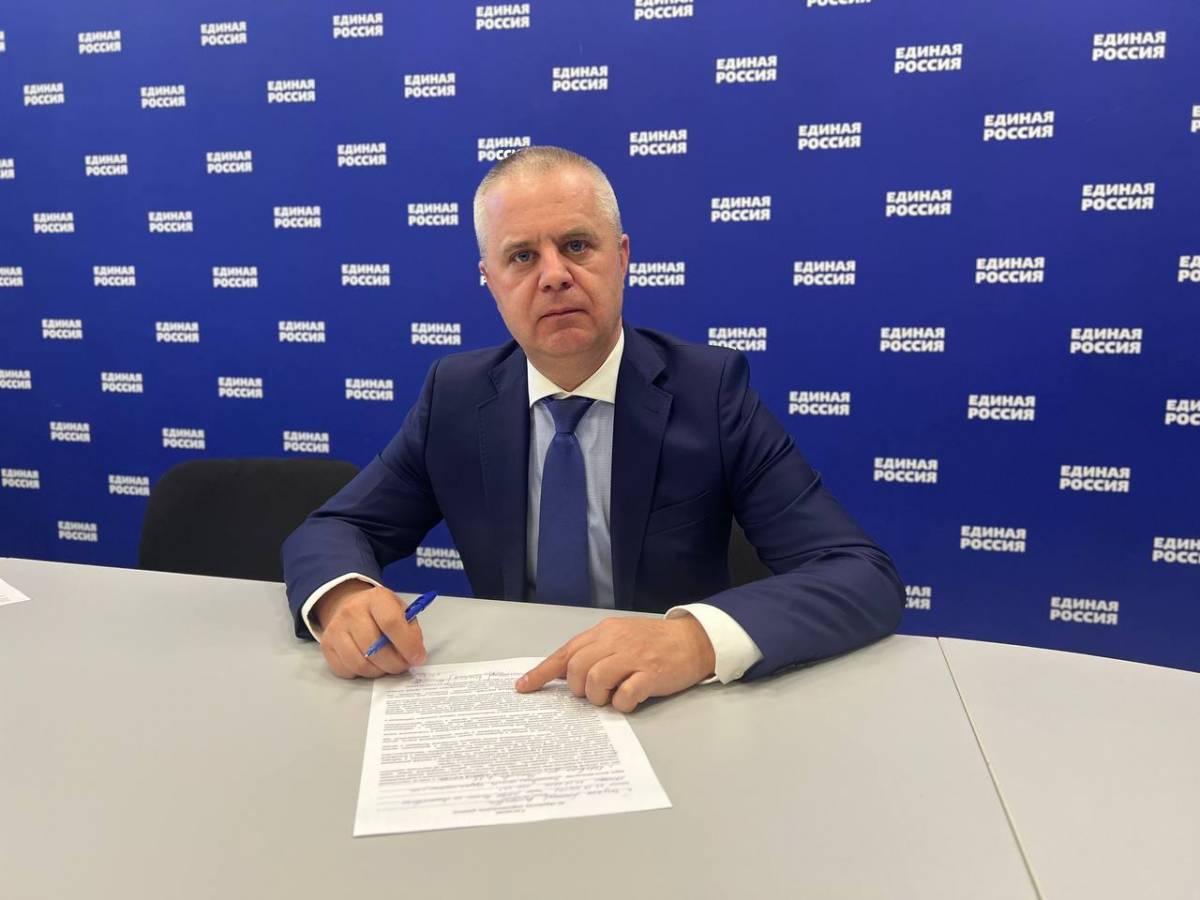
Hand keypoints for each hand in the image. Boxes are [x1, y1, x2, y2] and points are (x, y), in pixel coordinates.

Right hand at [312, 581, 426, 678]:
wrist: (350, 606)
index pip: (391, 623)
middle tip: (403, 666)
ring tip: (387, 666)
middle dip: (394, 664)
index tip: (417, 658)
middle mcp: (352, 611)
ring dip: (379, 671)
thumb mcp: (401, 611)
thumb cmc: (382, 612)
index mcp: (376, 598)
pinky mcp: (326, 645)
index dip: (407, 645)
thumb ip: (411, 631)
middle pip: (374, 648)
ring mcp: (336, 628)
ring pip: (360, 664)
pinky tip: (370, 664)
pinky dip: (362, 673)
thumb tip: (415, 655)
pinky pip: (346, 670)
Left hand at [516, 615, 715, 712]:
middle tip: (590, 693)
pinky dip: (621, 704)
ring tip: (610, 696)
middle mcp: (615, 641)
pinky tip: (629, 700)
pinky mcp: (651, 674)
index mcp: (604, 632)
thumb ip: (593, 650)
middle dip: (577, 688)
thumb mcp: (619, 637)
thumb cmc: (651, 642)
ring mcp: (633, 657)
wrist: (692, 640)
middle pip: (576, 668)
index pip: (565, 652)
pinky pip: (625, 695)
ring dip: (598, 696)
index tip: (523, 687)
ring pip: (596, 680)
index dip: (542, 672)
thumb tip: (561, 672)